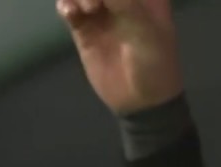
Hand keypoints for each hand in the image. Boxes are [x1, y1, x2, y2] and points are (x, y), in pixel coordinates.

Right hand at [56, 0, 183, 113]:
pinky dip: (66, 6)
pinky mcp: (84, 29)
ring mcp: (101, 11)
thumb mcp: (145, 30)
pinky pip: (69, 8)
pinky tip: (71, 14)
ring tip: (86, 10)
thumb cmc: (154, 62)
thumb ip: (124, 1)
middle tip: (93, 3)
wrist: (142, 101)